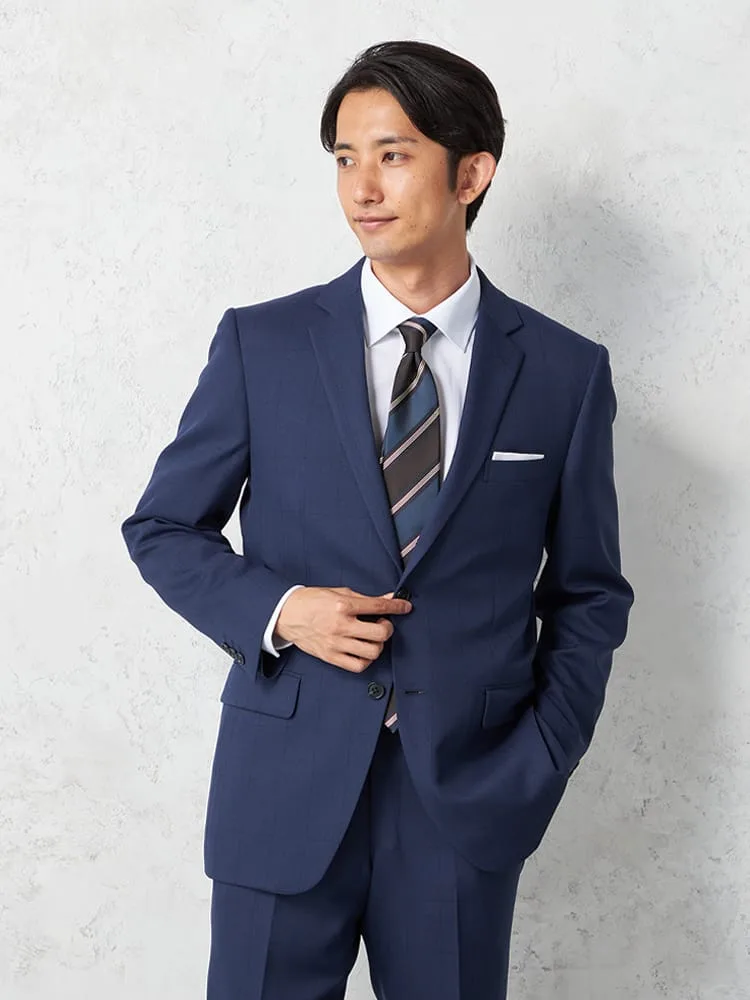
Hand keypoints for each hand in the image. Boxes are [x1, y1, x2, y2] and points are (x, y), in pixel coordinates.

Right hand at [274, 586, 411, 672]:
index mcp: (343, 605)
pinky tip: (362, 650)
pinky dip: (366, 660)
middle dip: (387, 628)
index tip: (405, 606)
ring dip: (378, 645)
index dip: (397, 606)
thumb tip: (388, 597)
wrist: (287, 614)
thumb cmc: (312, 601)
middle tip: (382, 624)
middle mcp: (341, 626)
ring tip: (371, 638)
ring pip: (372, 652)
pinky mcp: (330, 657)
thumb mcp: (339, 592)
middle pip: (380, 634)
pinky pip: (358, 666)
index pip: (378, 606)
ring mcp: (336, 644)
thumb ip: (364, 598)